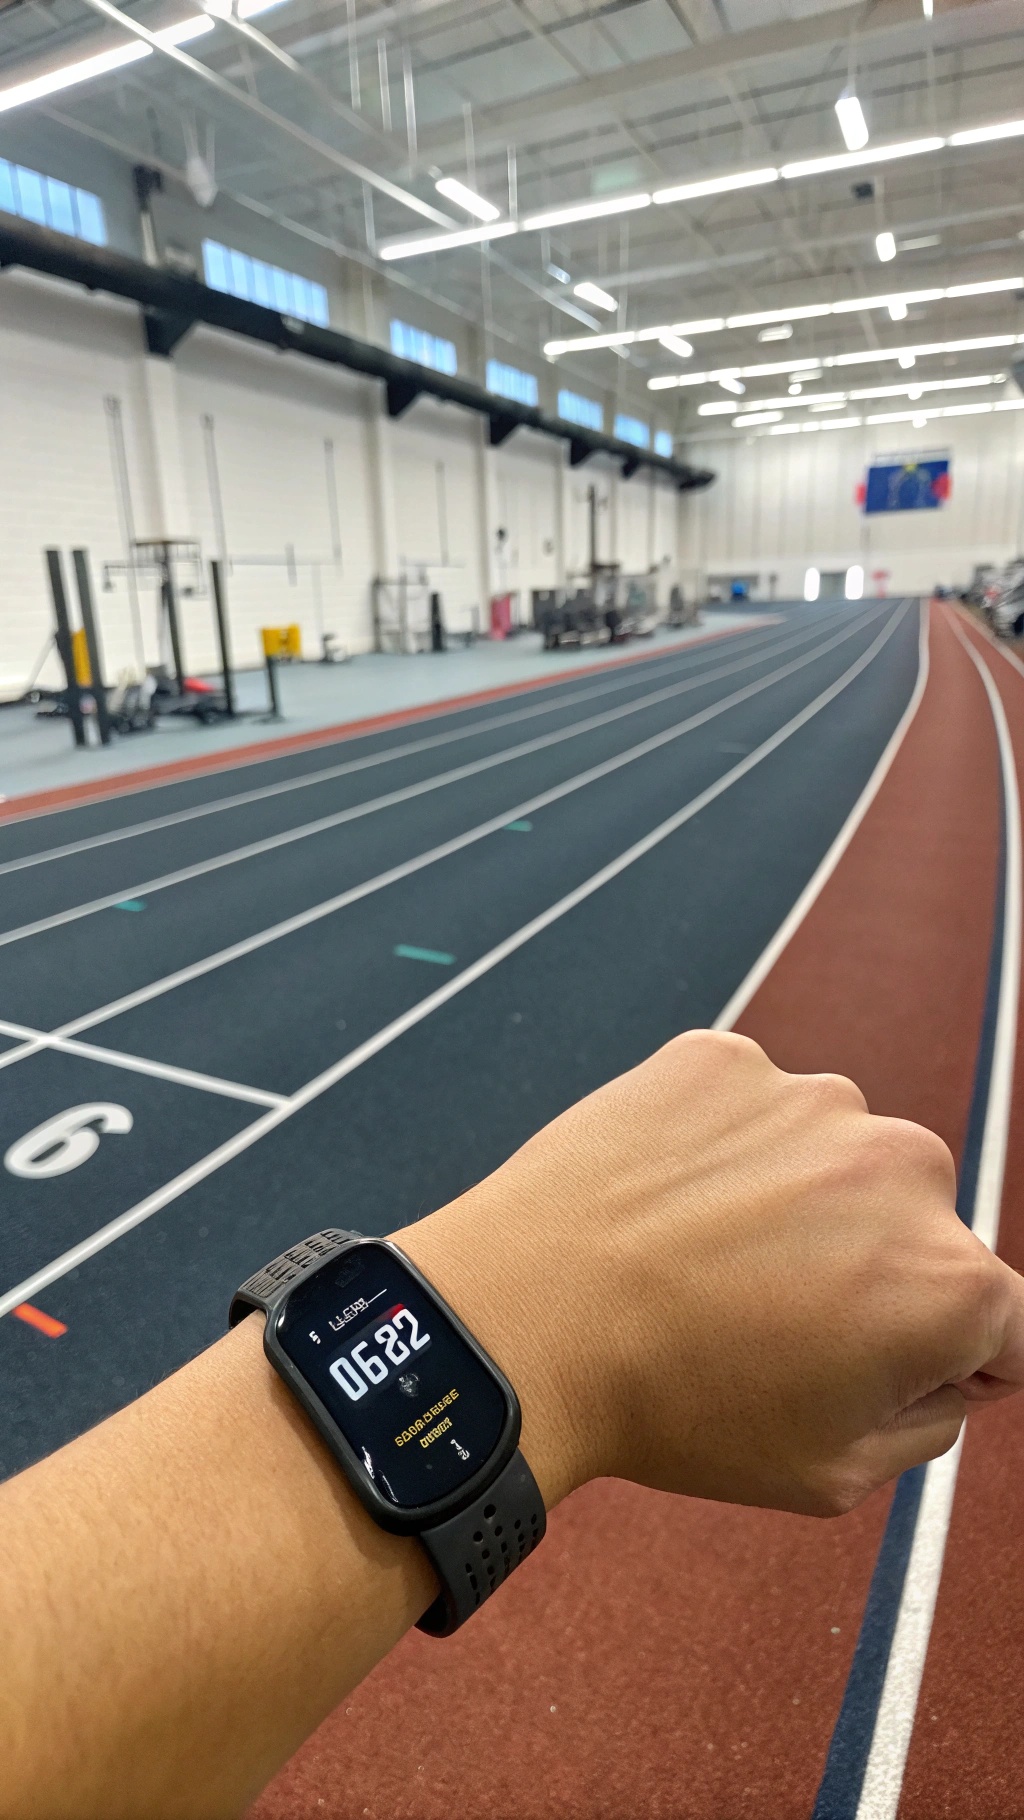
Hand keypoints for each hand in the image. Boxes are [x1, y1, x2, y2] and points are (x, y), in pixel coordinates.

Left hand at [399, 1031, 1023, 1517]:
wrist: (521, 1319)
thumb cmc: (674, 1409)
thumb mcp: (830, 1474)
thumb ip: (929, 1421)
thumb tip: (955, 1370)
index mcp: (948, 1283)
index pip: (1008, 1323)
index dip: (954, 1359)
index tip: (881, 1367)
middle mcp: (901, 1169)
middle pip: (918, 1228)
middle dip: (870, 1269)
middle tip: (766, 1317)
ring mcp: (810, 1099)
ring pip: (832, 1157)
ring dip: (795, 1198)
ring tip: (701, 1256)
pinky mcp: (725, 1060)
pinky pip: (749, 1108)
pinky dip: (720, 1145)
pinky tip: (663, 1199)